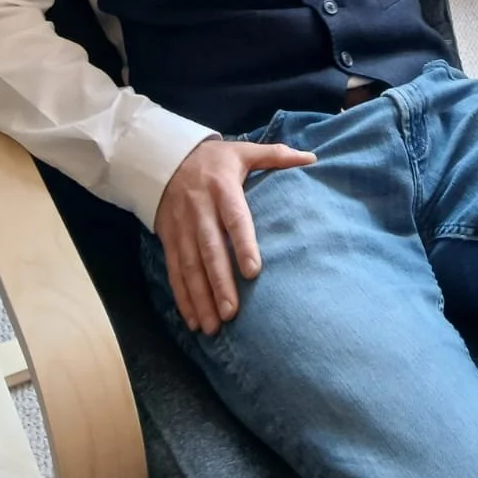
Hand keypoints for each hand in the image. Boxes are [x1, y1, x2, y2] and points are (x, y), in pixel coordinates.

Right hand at [154, 138, 315, 334]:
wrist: (165, 158)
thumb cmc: (213, 159)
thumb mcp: (243, 151)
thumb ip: (276, 156)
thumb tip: (312, 158)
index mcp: (222, 188)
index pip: (235, 218)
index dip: (243, 244)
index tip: (253, 272)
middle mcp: (200, 210)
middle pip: (210, 249)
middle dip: (219, 282)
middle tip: (232, 312)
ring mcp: (182, 227)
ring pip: (190, 266)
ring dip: (200, 298)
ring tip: (213, 326)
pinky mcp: (169, 239)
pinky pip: (174, 271)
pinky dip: (182, 297)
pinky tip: (192, 319)